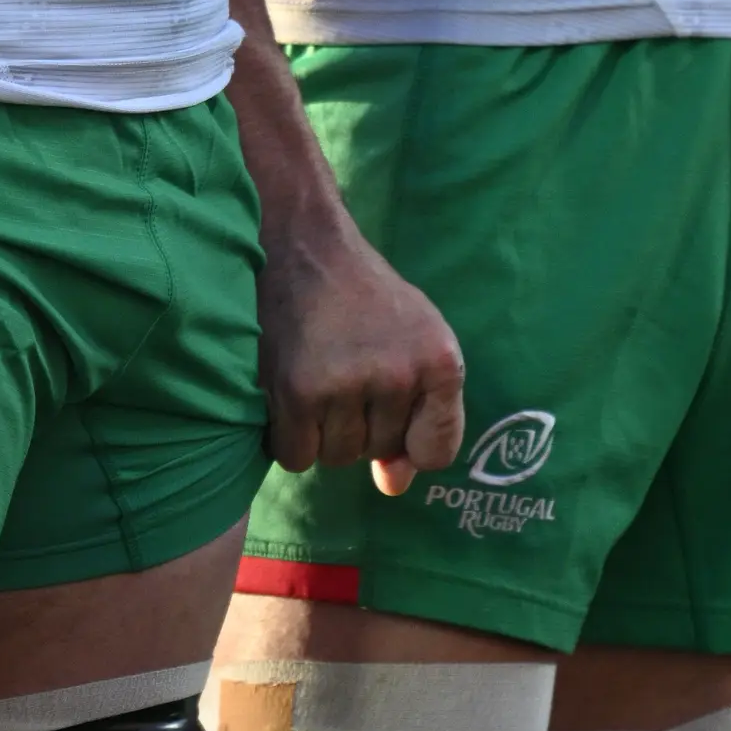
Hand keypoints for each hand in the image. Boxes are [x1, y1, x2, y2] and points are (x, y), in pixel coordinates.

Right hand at [257, 210, 465, 494]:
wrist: (304, 243)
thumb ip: (420, 416)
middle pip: (378, 452)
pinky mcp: (296, 391)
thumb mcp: (414, 343)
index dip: (409, 438)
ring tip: (317, 372)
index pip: (436, 451)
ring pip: (336, 457)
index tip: (389, 403)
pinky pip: (296, 456)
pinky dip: (288, 435)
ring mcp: (346, 384)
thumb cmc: (365, 297)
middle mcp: (398, 375)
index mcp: (442, 361)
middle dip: (360, 423)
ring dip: (322, 430)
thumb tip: (392, 488)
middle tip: (344, 367)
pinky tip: (288, 390)